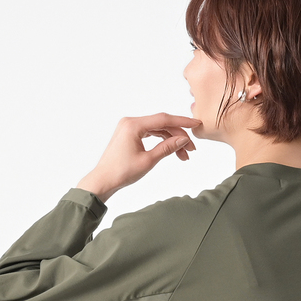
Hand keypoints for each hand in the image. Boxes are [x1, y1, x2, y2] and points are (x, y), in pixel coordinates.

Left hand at [76, 114, 200, 201]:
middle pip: (161, 124)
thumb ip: (167, 148)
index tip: (196, 123)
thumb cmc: (121, 172)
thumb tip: (183, 140)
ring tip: (183, 155)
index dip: (182, 122)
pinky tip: (171, 149)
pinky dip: (161, 141)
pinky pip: (149, 133)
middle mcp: (131, 122)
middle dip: (178, 135)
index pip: (163, 119)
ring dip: (171, 140)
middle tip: (191, 149)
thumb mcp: (148, 160)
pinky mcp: (129, 134)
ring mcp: (129, 127)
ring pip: (157, 129)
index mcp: (133, 125)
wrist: (103, 180)